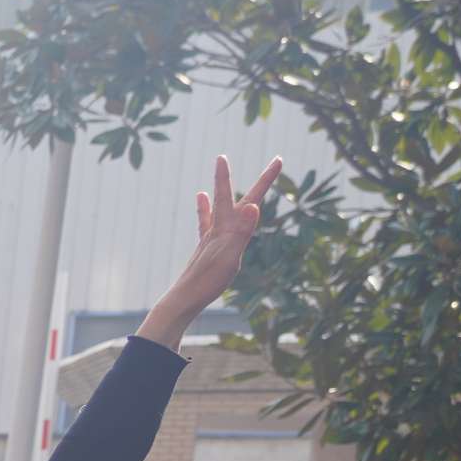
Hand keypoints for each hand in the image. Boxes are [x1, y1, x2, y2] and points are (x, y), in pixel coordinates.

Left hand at [146, 154, 286, 344]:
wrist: (182, 300)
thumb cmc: (207, 281)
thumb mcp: (231, 255)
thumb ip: (242, 231)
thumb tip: (253, 205)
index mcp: (225, 228)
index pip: (248, 197)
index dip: (264, 179)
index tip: (278, 160)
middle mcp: (216, 229)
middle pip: (232, 198)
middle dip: (246, 181)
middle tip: (251, 160)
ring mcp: (209, 239)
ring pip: (217, 209)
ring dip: (220, 193)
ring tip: (216, 179)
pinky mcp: (205, 249)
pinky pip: (206, 224)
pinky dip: (205, 210)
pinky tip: (200, 202)